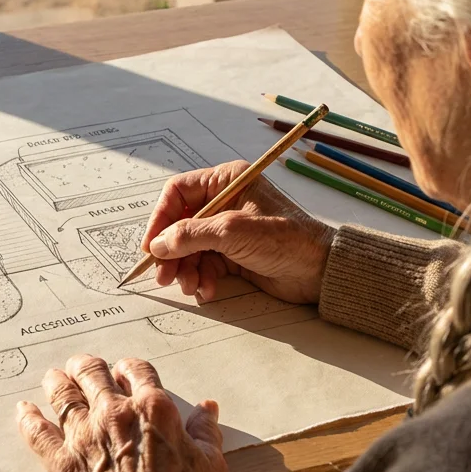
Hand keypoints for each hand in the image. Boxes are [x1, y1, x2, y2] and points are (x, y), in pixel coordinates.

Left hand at [16, 355, 226, 471]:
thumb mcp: (210, 467)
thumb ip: (205, 432)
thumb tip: (207, 409)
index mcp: (153, 410)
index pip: (135, 370)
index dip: (128, 368)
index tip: (123, 372)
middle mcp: (115, 415)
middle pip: (92, 374)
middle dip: (87, 367)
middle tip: (82, 368)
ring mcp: (85, 437)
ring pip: (63, 395)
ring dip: (58, 382)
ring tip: (54, 377)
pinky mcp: (62, 464)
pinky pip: (37, 432)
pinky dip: (28, 417)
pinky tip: (25, 410)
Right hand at [143, 160, 334, 304]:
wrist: (319, 271)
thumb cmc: (286, 240)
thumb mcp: (232, 232)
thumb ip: (191, 235)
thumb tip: (158, 244)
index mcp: (226, 181)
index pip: (178, 193)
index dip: (161, 218)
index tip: (152, 246)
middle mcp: (225, 201)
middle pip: (180, 224)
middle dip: (172, 252)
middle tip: (164, 275)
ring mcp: (228, 229)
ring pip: (190, 247)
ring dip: (186, 269)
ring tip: (190, 286)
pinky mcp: (233, 253)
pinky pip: (204, 264)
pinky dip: (201, 278)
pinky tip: (207, 290)